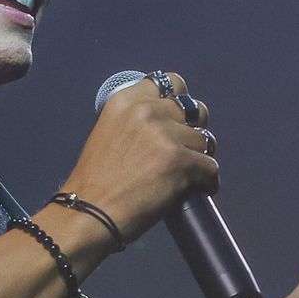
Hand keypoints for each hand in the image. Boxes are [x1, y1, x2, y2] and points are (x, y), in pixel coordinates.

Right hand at [58, 71, 216, 242]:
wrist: (88, 214)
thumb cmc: (96, 183)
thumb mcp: (109, 133)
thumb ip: (137, 121)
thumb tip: (171, 123)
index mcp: (125, 101)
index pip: (171, 83)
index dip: (180, 102)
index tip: (180, 119)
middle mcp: (146, 110)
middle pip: (193, 109)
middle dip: (193, 130)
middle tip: (185, 150)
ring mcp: (164, 134)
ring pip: (205, 140)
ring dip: (199, 158)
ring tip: (187, 176)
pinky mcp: (180, 160)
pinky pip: (211, 167)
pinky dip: (208, 181)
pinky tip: (198, 189)